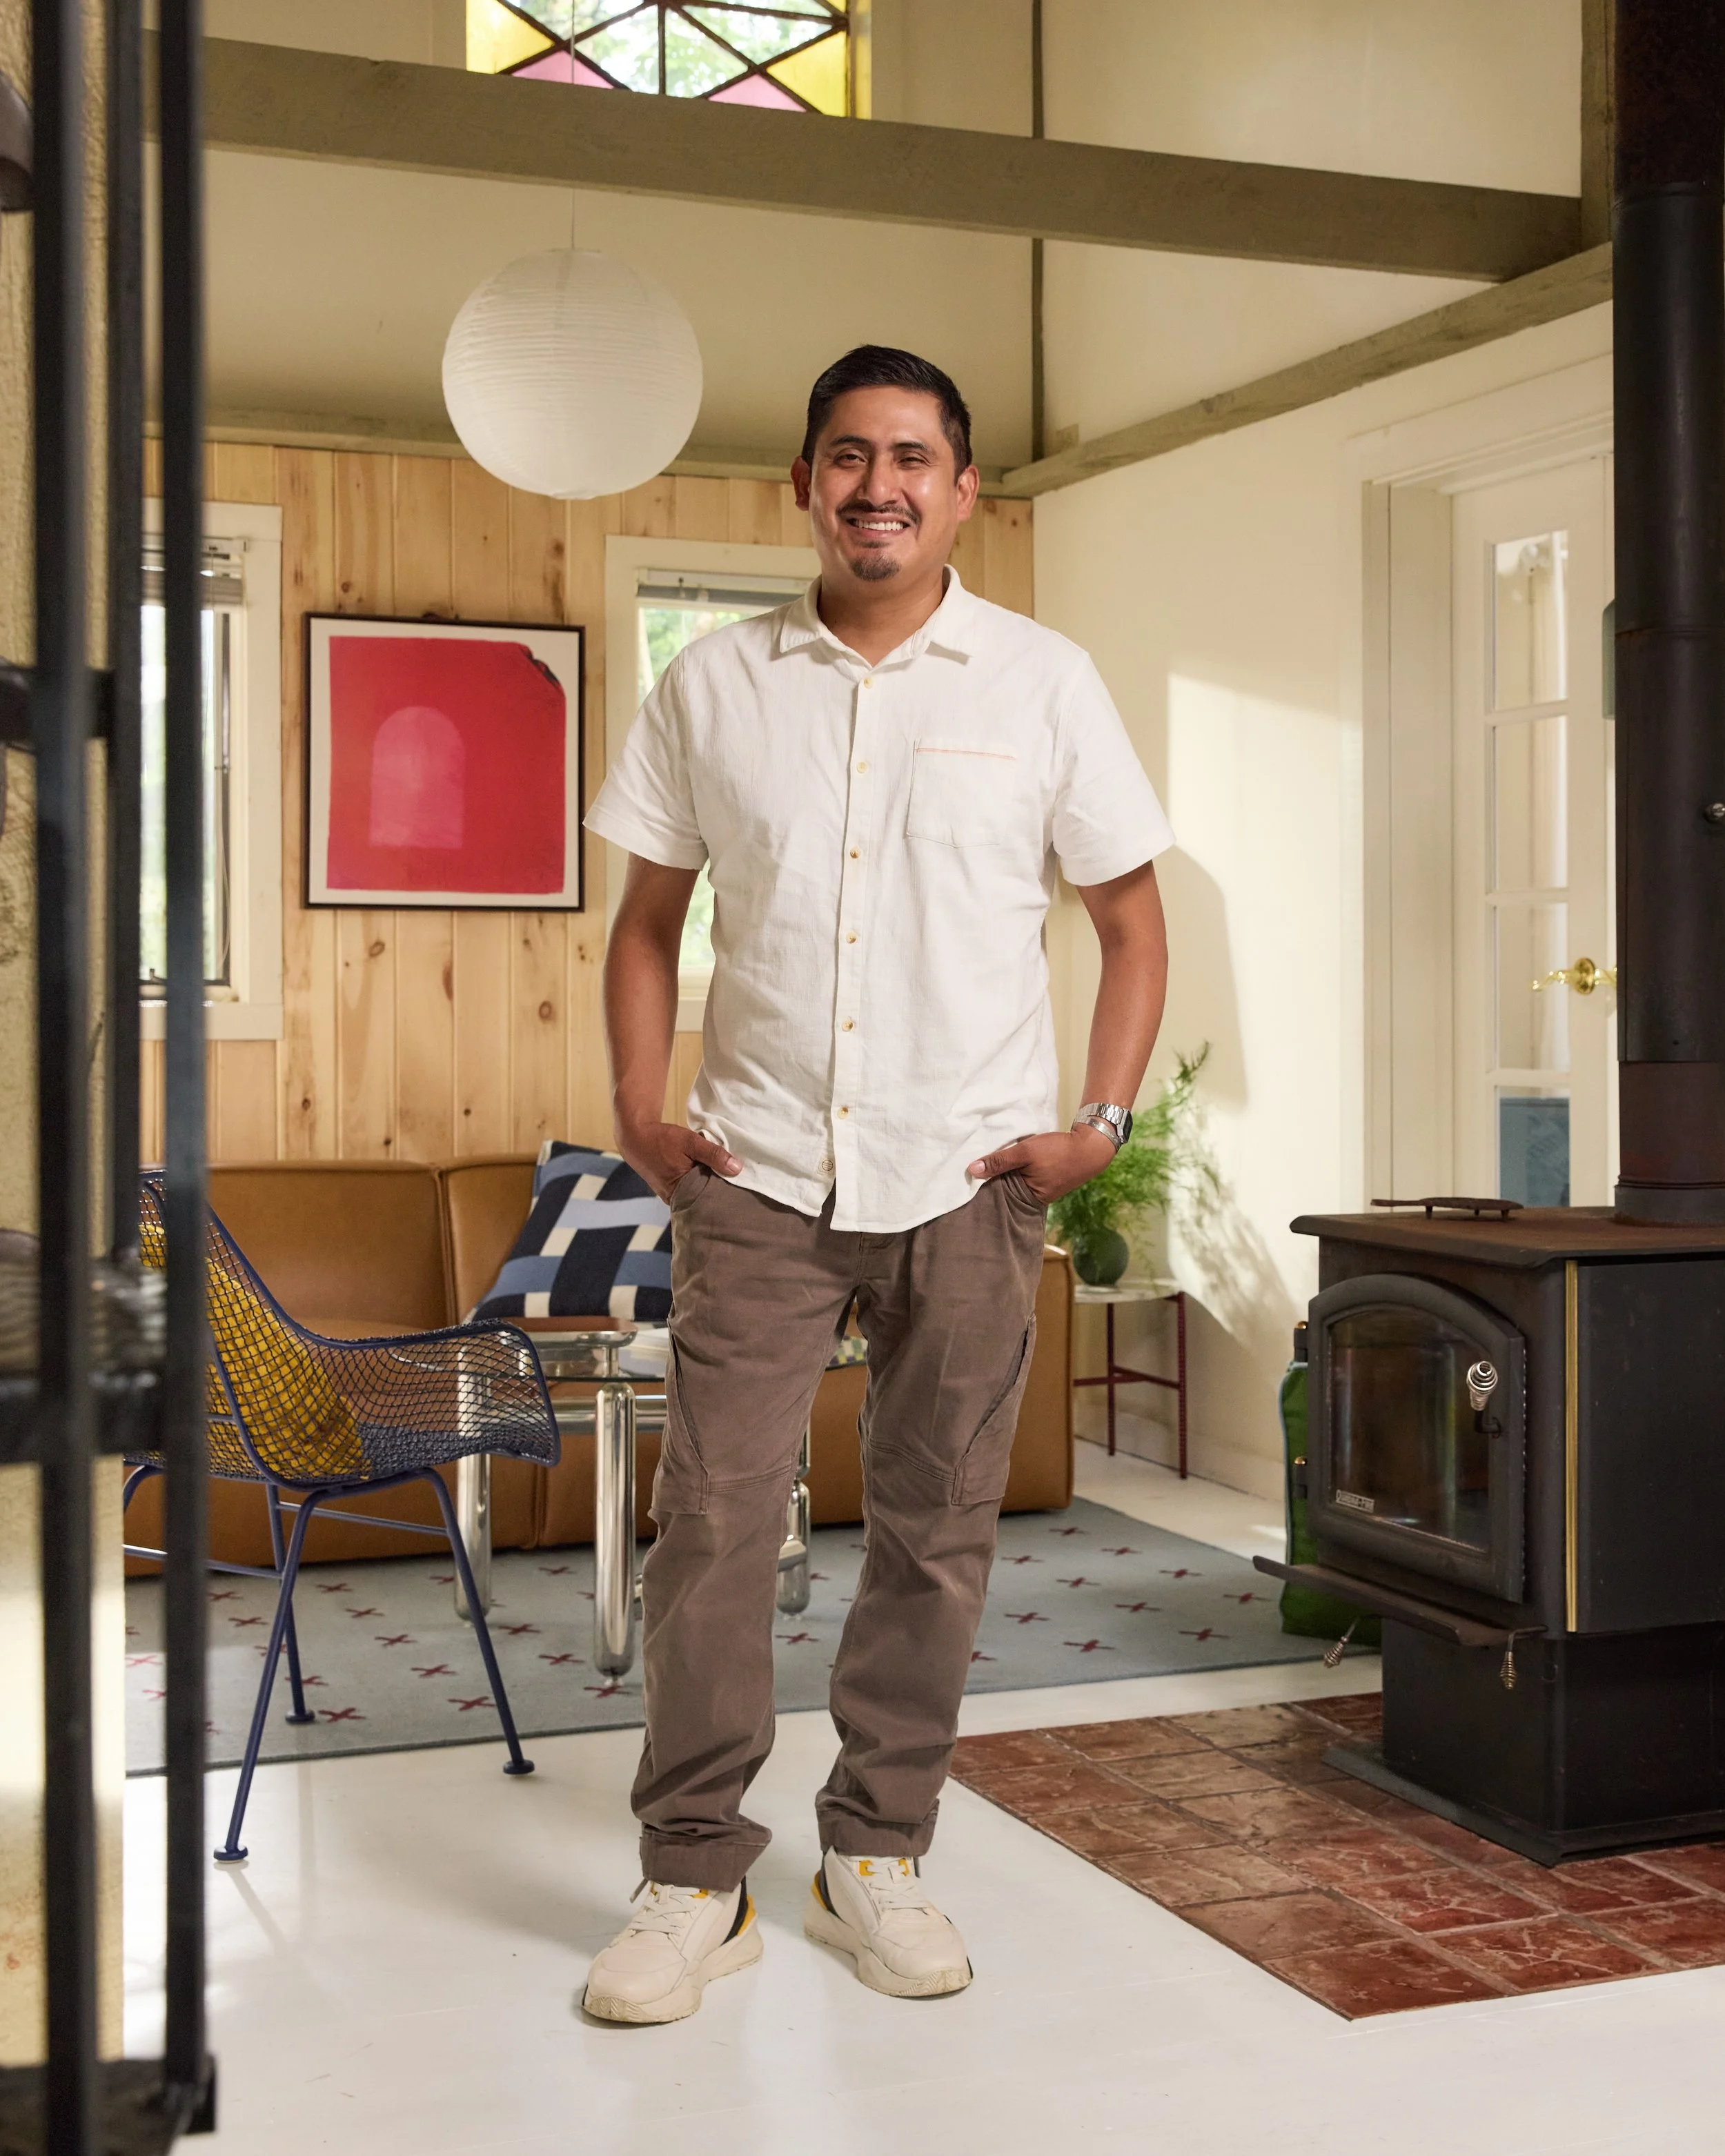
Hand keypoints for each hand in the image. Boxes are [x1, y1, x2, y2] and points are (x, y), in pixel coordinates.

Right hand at [619, 1120, 740, 1202]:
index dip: (725, 1196)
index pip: (709, 1201)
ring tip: (729, 1181)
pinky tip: (712, 1175)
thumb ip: (713, 1154)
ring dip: (709, 1186)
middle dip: (719, 1193)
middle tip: (740, 1186)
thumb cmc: (662, 1140)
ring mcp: (672, 1195)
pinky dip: (700, 1182)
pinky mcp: (671, 1189)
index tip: (742, 1191)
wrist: (635, 1136)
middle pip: (704, 1200)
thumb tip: (737, 1169)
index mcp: (680, 1193)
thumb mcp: (690, 1142)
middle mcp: (675, 1199)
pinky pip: (691, 1189)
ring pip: (697, 1194)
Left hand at [968, 1127, 1115, 1205]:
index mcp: (1028, 1197)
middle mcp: (1035, 1198)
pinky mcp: (1048, 1179)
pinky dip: (1018, 1169)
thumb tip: (971, 1170)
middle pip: (1007, 1189)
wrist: (1091, 1146)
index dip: (983, 1185)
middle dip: (993, 1180)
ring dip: (1006, 1172)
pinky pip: (1026, 1176)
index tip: (967, 1178)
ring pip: (1016, 1181)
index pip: (998, 1194)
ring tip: (988, 1163)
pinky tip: (1010, 1160)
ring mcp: (1043, 1189)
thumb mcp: (1025, 1152)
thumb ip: (999, 1161)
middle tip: (973, 1169)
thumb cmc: (1058, 1151)